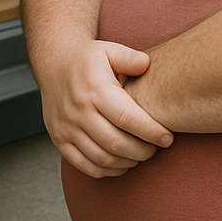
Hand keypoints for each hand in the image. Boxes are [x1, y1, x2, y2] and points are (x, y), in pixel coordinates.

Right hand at [35, 38, 173, 178]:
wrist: (53, 63)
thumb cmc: (88, 59)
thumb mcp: (109, 50)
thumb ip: (129, 57)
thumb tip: (146, 64)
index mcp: (94, 89)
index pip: (127, 118)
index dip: (151, 132)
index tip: (167, 138)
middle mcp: (78, 110)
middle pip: (116, 143)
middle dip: (143, 151)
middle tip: (156, 148)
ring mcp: (66, 128)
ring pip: (103, 159)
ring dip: (128, 162)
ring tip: (141, 154)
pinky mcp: (59, 140)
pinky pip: (86, 166)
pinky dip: (108, 170)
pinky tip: (121, 162)